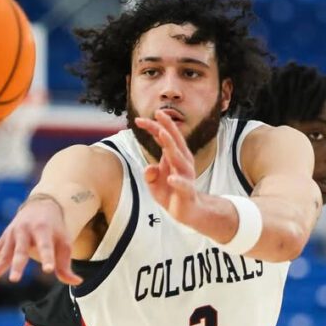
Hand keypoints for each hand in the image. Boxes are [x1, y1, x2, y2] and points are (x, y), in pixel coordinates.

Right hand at [0, 195, 80, 287]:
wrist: (41, 205)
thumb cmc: (55, 227)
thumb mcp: (65, 242)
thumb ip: (66, 264)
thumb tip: (76, 283)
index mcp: (43, 230)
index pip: (46, 247)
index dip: (47, 258)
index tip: (48, 270)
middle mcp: (24, 231)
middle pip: (20, 251)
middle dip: (18, 265)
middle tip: (15, 280)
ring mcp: (11, 236)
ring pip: (3, 255)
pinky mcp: (4, 240)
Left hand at [134, 110, 200, 225]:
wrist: (187, 212)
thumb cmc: (170, 193)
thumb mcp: (154, 182)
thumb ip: (150, 173)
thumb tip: (148, 168)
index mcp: (175, 156)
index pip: (164, 138)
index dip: (153, 127)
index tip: (138, 120)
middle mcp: (183, 162)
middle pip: (175, 142)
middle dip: (167, 127)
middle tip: (158, 114)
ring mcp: (186, 176)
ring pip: (179, 159)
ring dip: (171, 146)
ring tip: (162, 134)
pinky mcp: (187, 191)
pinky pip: (183, 185)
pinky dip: (177, 181)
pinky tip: (171, 179)